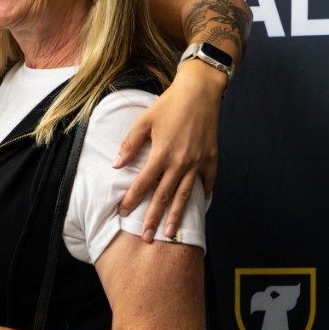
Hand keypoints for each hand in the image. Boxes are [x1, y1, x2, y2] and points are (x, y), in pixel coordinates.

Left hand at [114, 60, 223, 239]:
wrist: (200, 91)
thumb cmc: (169, 104)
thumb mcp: (144, 121)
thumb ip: (130, 144)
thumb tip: (116, 165)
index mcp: (162, 153)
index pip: (143, 184)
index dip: (132, 200)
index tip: (123, 213)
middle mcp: (181, 162)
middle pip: (164, 196)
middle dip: (153, 218)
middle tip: (147, 238)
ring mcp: (199, 162)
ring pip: (185, 196)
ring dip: (176, 216)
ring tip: (171, 234)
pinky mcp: (212, 158)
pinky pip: (207, 182)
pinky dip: (203, 195)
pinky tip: (200, 207)